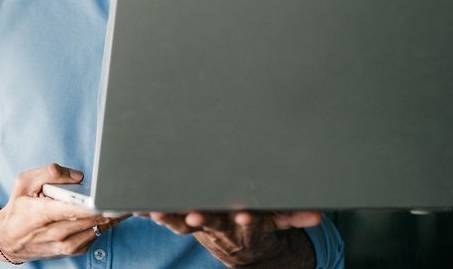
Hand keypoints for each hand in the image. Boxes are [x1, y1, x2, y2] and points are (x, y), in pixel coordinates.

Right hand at [0, 163, 128, 261]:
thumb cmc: (17, 208)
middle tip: (126, 193)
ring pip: (98, 228)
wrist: (8, 240)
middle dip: (110, 206)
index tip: (112, 196)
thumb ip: (49, 172)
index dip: (96, 204)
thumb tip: (78, 176)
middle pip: (92, 219)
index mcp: (43, 214)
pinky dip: (102, 224)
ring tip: (121, 202)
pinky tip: (105, 214)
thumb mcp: (24, 182)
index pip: (75, 210)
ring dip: (111, 216)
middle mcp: (56, 233)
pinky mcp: (72, 251)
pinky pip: (95, 236)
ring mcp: (65, 245)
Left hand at [147, 210, 319, 266]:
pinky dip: (147, 210)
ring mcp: (198, 222)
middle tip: (194, 216)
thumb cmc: (258, 221)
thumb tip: (317, 215)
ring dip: (168, 217)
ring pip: (181, 222)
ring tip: (155, 211)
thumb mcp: (279, 220)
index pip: (245, 220)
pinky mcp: (181, 219)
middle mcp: (218, 223)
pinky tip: (135, 205)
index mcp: (241, 221)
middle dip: (201, 219)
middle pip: (208, 221)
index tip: (245, 216)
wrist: (241, 247)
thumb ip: (295, 215)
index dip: (245, 219)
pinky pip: (163, 215)